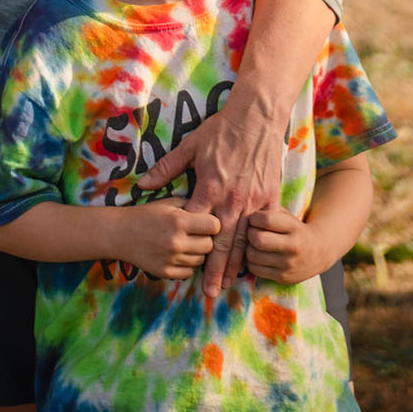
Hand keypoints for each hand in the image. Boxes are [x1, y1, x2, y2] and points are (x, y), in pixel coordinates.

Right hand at [114, 199, 220, 281]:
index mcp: (179, 221)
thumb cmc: (146, 215)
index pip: (214, 226)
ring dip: (196, 253)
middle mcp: (176, 242)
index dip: (211, 223)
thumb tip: (214, 211)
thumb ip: (192, 205)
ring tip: (184, 243)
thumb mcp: (168, 203)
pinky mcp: (165, 273)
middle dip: (205, 239)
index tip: (205, 222)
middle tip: (195, 234)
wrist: (119, 234)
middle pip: (209, 245)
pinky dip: (186, 265)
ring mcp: (171, 260)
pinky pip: (189, 272)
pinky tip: (176, 255)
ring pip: (201, 260)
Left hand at [143, 100, 284, 300]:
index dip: (189, 246)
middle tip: (209, 293)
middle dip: (213, 270)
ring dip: (235, 265)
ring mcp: (252, 201)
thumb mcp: (189, 146)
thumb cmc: (221, 131)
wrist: (256, 118)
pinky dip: (257, 247)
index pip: (195, 224)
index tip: (182, 265)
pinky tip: (253, 263)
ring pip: (243, 241)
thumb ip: (166, 168)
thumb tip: (143, 184)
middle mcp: (231, 199)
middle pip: (220, 242)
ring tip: (228, 286)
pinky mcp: (269, 199)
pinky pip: (263, 229)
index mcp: (209, 187)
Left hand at [244, 204, 335, 284]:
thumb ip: (269, 210)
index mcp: (295, 228)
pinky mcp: (283, 278)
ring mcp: (288, 265)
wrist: (319, 252)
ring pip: (252, 255)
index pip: (266, 220)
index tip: (254, 219)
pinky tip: (258, 255)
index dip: (254, 218)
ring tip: (254, 244)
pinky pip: (255, 269)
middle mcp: (293, 247)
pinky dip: (252, 261)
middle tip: (252, 231)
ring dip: (248, 248)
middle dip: (249, 233)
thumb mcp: (288, 216)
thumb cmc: (296, 230)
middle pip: (257, 239)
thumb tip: (245, 210)